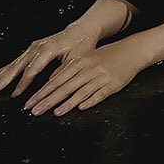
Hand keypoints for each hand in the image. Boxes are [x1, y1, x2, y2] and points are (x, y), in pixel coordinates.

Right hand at [0, 27, 96, 98]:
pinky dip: (0, 71)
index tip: (16, 95)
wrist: (82, 29)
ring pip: (11, 65)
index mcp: (47, 49)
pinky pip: (13, 62)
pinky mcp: (30, 50)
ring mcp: (32, 48)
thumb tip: (51, 87)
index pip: (32, 70)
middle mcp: (36, 47)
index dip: (23, 84)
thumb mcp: (77, 59)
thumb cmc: (82, 44)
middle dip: (1, 81)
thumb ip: (63, 71)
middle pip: (16, 67)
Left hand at [22, 41, 148, 114]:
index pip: (57, 79)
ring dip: (67, 103)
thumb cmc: (108, 55)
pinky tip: (80, 108)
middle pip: (65, 87)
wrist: (133, 50)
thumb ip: (69, 69)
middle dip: (48, 100)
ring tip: (54, 112)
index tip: (30, 102)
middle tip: (35, 111)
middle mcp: (89, 69)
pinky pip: (99, 94)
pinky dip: (90, 101)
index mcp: (80, 62)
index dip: (43, 92)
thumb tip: (51, 82)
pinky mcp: (113, 84)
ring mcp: (101, 77)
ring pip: (81, 92)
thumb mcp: (86, 57)